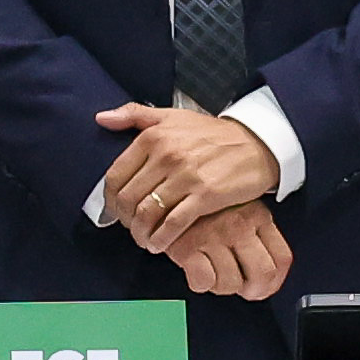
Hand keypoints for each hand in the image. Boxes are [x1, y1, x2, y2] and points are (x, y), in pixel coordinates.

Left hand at [98, 104, 292, 294]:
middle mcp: (167, 155)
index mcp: (153, 137)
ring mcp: (186, 176)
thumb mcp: (173, 116)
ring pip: (147, 213)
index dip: (110, 201)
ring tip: (144, 240)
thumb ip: (135, 114)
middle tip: (132, 228)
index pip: (115, 176)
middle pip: (129, 199)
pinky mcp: (206, 195)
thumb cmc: (213, 134)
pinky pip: (173, 224)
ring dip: (140, 233)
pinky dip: (161, 239)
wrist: (258, 144)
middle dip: (125, 221)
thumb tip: (101, 119)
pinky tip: (159, 245)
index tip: (117, 211)